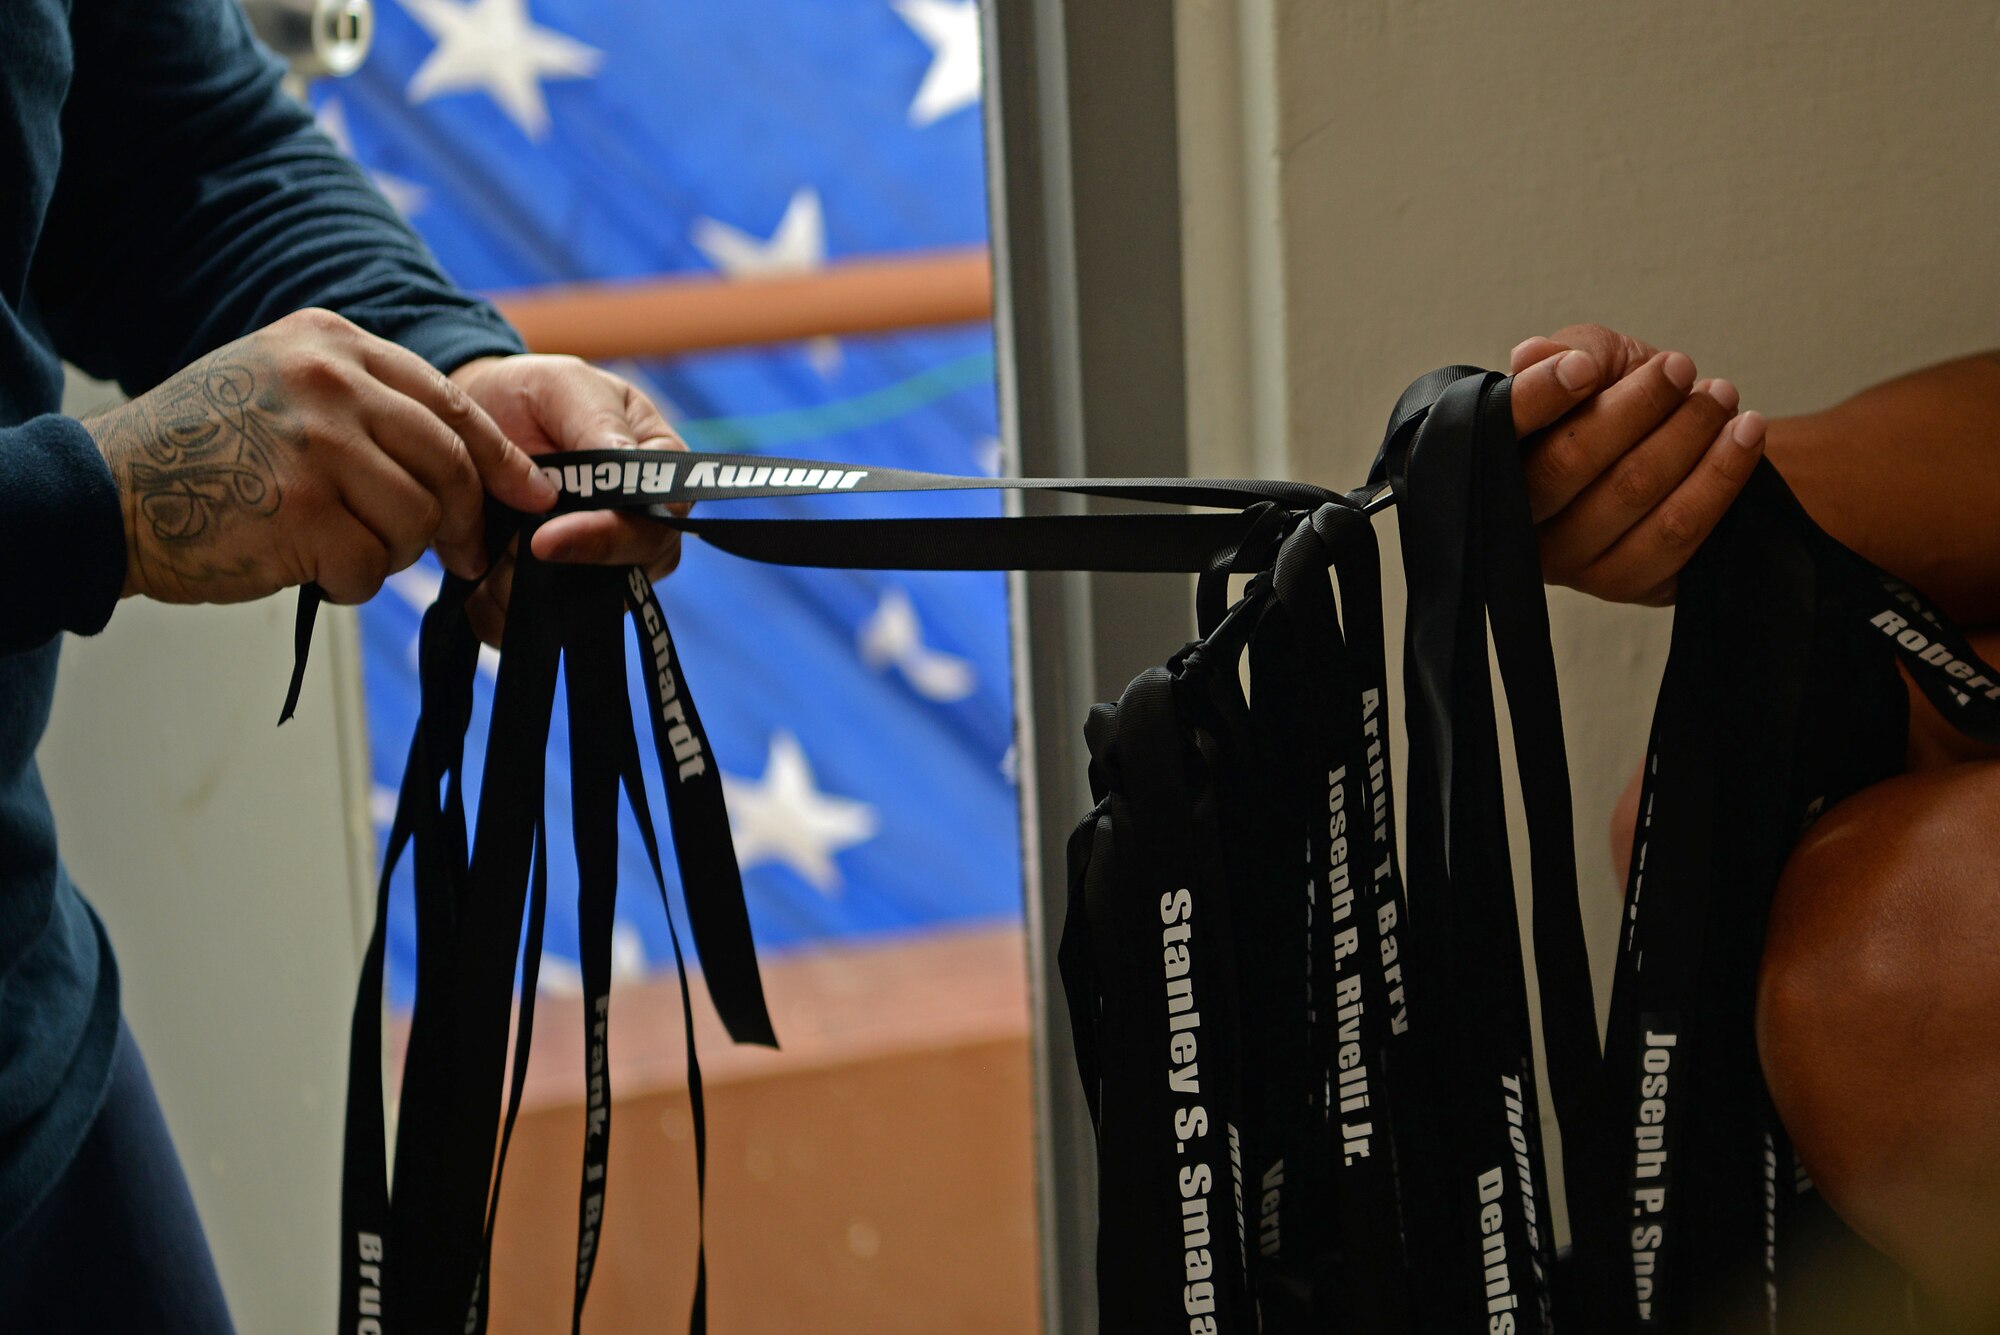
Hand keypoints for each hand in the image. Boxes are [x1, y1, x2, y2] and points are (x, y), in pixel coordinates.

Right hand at [87, 307, 555, 604]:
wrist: (106, 492)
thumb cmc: (203, 453)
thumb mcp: (284, 385)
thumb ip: (368, 402)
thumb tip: (473, 459)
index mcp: (332, 343)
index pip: (452, 404)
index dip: (501, 459)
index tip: (530, 494)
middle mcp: (330, 382)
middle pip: (450, 465)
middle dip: (463, 521)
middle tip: (461, 555)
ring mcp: (317, 443)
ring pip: (417, 520)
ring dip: (391, 553)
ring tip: (341, 547)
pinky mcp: (301, 509)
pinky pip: (369, 566)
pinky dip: (349, 582)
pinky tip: (310, 567)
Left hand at [446, 355, 688, 645]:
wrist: (470, 418)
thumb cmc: (529, 395)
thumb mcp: (564, 387)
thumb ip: (597, 425)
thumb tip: (626, 470)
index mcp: (657, 477)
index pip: (659, 524)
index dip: (610, 539)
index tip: (547, 538)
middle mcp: (636, 530)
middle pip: (630, 578)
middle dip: (562, 572)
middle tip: (507, 550)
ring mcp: (598, 567)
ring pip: (583, 610)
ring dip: (528, 595)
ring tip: (484, 559)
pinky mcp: (554, 594)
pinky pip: (540, 626)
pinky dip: (502, 615)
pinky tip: (474, 586)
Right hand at [1506, 323, 1765, 604]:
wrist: (1677, 453)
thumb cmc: (1619, 403)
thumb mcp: (1591, 361)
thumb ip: (1567, 352)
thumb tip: (1532, 355)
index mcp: (1492, 459)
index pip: (1500, 431)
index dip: (1538, 399)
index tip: (1586, 369)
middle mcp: (1517, 519)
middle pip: (1569, 462)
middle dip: (1638, 406)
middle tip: (1680, 367)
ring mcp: (1568, 560)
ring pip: (1631, 491)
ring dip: (1687, 434)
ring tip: (1721, 396)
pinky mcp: (1623, 583)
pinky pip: (1677, 532)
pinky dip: (1720, 476)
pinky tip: (1745, 437)